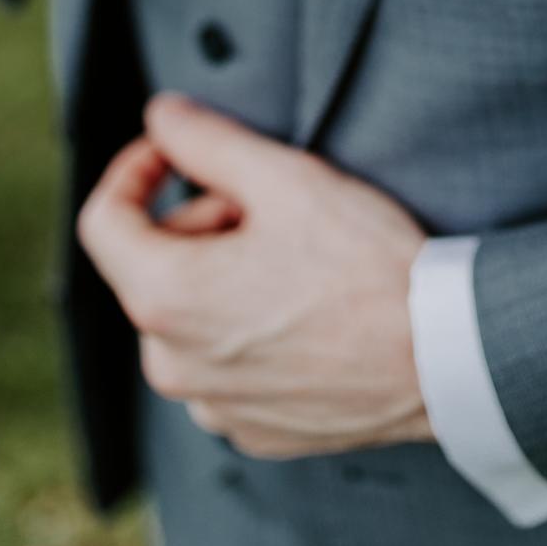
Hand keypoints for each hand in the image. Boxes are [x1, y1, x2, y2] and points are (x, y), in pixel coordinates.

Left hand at [78, 94, 432, 458]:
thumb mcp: (284, 178)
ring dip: (227, 276)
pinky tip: (311, 311)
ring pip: (192, 316)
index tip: (177, 150)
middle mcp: (172, 364)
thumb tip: (160, 115)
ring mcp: (212, 405)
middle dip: (205, 222)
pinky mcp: (253, 429)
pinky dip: (252, 328)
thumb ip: (206, 140)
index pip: (102, 221)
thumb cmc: (367, 266)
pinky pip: (227, 364)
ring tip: (300, 261)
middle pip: (156, 265)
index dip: (136, 169)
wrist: (444, 356)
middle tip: (275, 208)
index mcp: (164, 298)